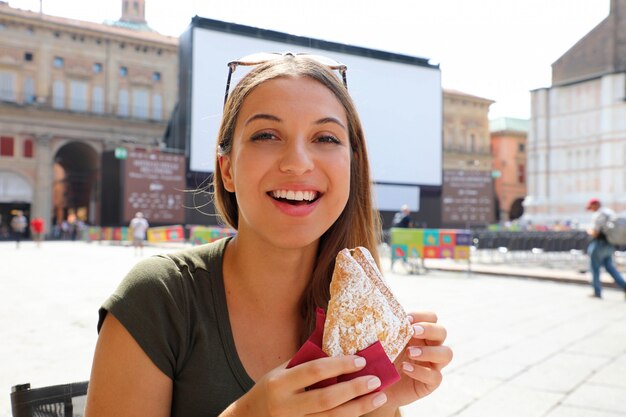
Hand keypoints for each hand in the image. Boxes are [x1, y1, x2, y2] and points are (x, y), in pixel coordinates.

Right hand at [221, 355, 387, 416]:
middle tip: (376, 380)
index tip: (361, 360)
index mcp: (280, 383)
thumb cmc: (269, 389)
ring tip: (379, 397)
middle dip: (354, 389)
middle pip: (327, 399)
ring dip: (359, 408)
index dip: (340, 365)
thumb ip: (304, 362)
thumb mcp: (280, 372)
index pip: (315, 371)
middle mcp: (286, 405)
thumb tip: (335, 346)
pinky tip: (362, 410)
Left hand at [370, 311, 452, 413]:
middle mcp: (429, 346)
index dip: (422, 316)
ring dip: (429, 351)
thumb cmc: (378, 360)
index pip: (431, 317)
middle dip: (429, 329)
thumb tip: (373, 312)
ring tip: (410, 352)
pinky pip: (435, 376)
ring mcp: (432, 365)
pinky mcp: (430, 383)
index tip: (406, 319)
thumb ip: (383, 330)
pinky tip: (406, 368)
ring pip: (446, 353)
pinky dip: (421, 371)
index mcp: (419, 333)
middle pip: (442, 331)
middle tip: (412, 331)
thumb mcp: (379, 343)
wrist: (376, 387)